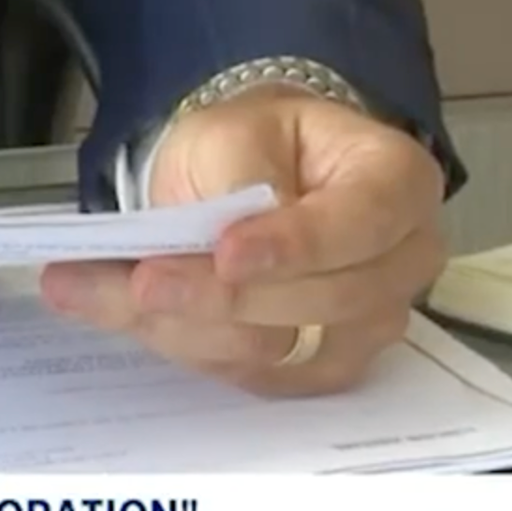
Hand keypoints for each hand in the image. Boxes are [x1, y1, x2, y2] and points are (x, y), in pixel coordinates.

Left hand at [41, 87, 448, 396]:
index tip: (226, 252)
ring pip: (285, 351)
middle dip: (226, 297)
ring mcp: (370, 324)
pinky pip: (256, 378)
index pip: (361, 225)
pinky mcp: (324, 367)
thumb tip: (215, 241)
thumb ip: (239, 180)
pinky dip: (189, 348)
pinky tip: (128, 315)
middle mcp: (402, 262)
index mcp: (398, 183)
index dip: (296, 247)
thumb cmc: (254, 146)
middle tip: (143, 282)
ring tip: (110, 294)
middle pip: (326, 303)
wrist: (245, 178)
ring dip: (192, 328)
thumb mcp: (237, 132)